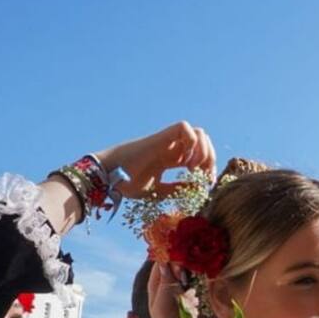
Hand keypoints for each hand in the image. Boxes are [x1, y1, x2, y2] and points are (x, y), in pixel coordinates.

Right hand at [95, 121, 216, 199]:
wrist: (108, 177)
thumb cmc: (127, 183)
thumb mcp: (159, 190)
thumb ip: (178, 188)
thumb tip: (198, 188)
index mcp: (171, 158)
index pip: (200, 156)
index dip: (209, 168)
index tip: (207, 185)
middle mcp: (172, 147)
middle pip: (204, 142)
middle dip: (210, 158)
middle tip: (203, 177)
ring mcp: (167, 141)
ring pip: (198, 132)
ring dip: (203, 150)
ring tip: (194, 168)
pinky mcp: (160, 137)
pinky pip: (184, 127)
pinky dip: (192, 143)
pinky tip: (185, 161)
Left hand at [148, 263, 195, 317]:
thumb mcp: (163, 305)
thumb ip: (164, 284)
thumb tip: (163, 262)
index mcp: (154, 285)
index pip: (160, 262)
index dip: (170, 257)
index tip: (181, 259)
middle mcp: (165, 284)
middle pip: (174, 265)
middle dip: (183, 269)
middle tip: (186, 282)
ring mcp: (177, 290)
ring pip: (185, 274)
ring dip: (190, 281)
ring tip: (188, 296)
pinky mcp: (187, 295)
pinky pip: (193, 285)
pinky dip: (194, 290)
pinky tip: (193, 302)